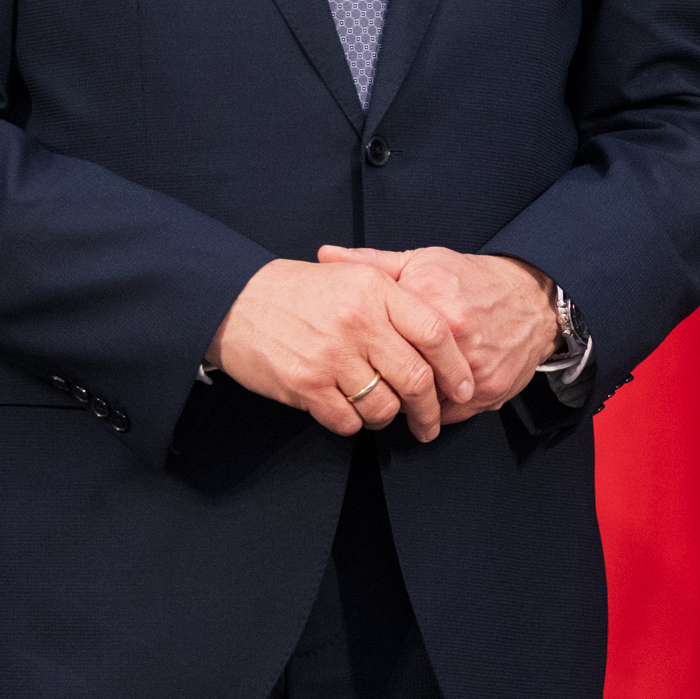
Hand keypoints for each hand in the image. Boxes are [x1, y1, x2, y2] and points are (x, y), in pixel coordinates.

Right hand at [209, 258, 471, 437]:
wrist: (235, 301)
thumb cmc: (299, 291)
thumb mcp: (352, 275)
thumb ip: (396, 298)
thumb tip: (446, 332)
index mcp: (376, 291)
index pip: (434, 333)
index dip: (456, 366)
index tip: (464, 387)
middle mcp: (359, 322)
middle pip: (416, 378)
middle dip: (430, 409)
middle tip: (430, 423)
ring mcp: (331, 356)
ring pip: (384, 407)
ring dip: (388, 417)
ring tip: (383, 412)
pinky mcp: (306, 385)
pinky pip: (347, 421)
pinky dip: (353, 423)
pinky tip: (349, 411)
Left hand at [318, 246, 561, 437]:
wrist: (533, 299)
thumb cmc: (472, 279)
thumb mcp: (423, 262)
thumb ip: (373, 263)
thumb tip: (325, 255)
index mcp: (431, 300)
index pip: (380, 339)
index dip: (362, 353)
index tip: (353, 358)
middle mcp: (456, 336)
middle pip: (401, 377)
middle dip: (383, 385)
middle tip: (369, 385)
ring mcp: (475, 366)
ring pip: (425, 401)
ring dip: (409, 402)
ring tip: (398, 395)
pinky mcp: (490, 390)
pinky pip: (450, 414)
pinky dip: (437, 410)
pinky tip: (429, 399)